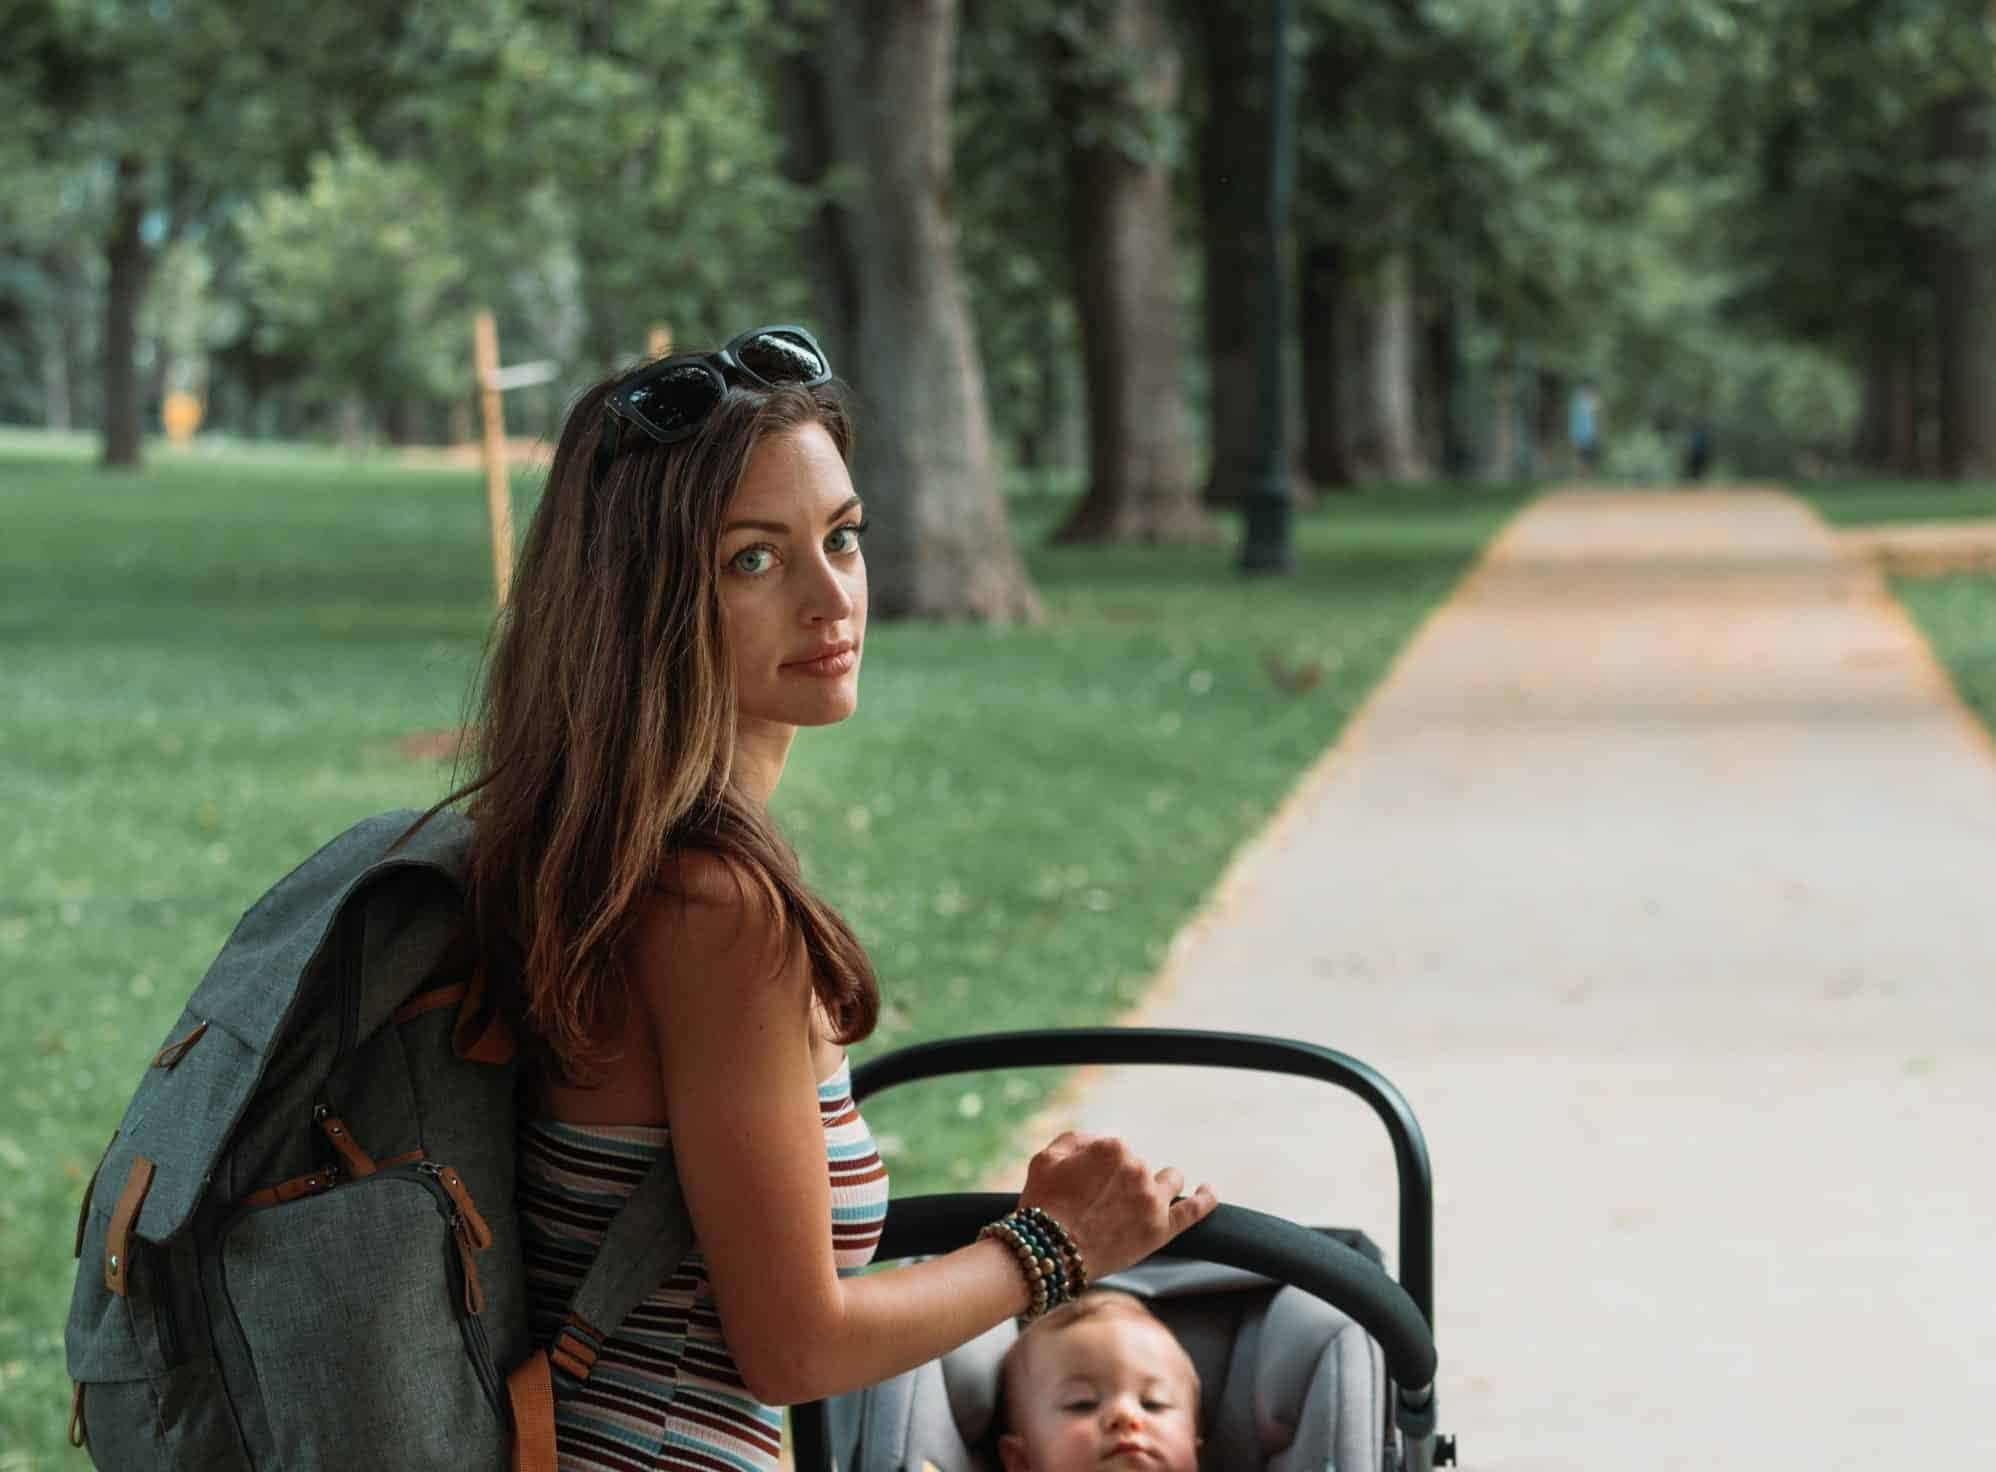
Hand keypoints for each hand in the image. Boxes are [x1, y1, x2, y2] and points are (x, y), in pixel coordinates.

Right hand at [1014, 1131, 1218, 1281]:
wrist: (1050, 1254)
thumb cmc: (1042, 1206)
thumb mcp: (1045, 1159)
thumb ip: (1076, 1140)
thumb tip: (1096, 1142)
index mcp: (1112, 1147)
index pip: (1115, 1150)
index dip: (1098, 1169)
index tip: (1085, 1187)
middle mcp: (1137, 1167)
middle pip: (1139, 1167)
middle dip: (1123, 1180)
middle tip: (1100, 1205)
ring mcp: (1152, 1199)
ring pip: (1169, 1180)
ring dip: (1162, 1183)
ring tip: (1144, 1199)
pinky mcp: (1162, 1228)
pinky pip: (1194, 1210)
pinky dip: (1205, 1199)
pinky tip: (1209, 1192)